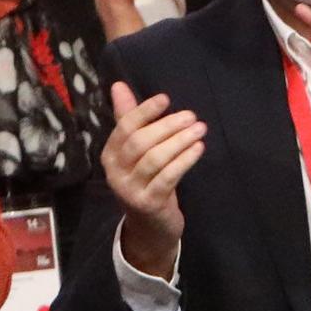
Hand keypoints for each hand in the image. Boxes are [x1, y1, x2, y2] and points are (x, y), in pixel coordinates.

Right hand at [104, 82, 206, 279]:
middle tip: (192, 116)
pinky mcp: (149, 202)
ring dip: (180, 141)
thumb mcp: (136, 151)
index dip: (144, 111)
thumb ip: (129, 119)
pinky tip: (199, 149)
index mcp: (110, 155)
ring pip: (155, 159)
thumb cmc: (145, 180)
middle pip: (140, 142)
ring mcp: (130, 189)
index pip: (124, 128)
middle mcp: (115, 172)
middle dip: (167, 126)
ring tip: (200, 129)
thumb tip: (119, 85)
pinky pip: (168, 177)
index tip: (166, 99)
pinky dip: (185, 160)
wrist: (149, 225)